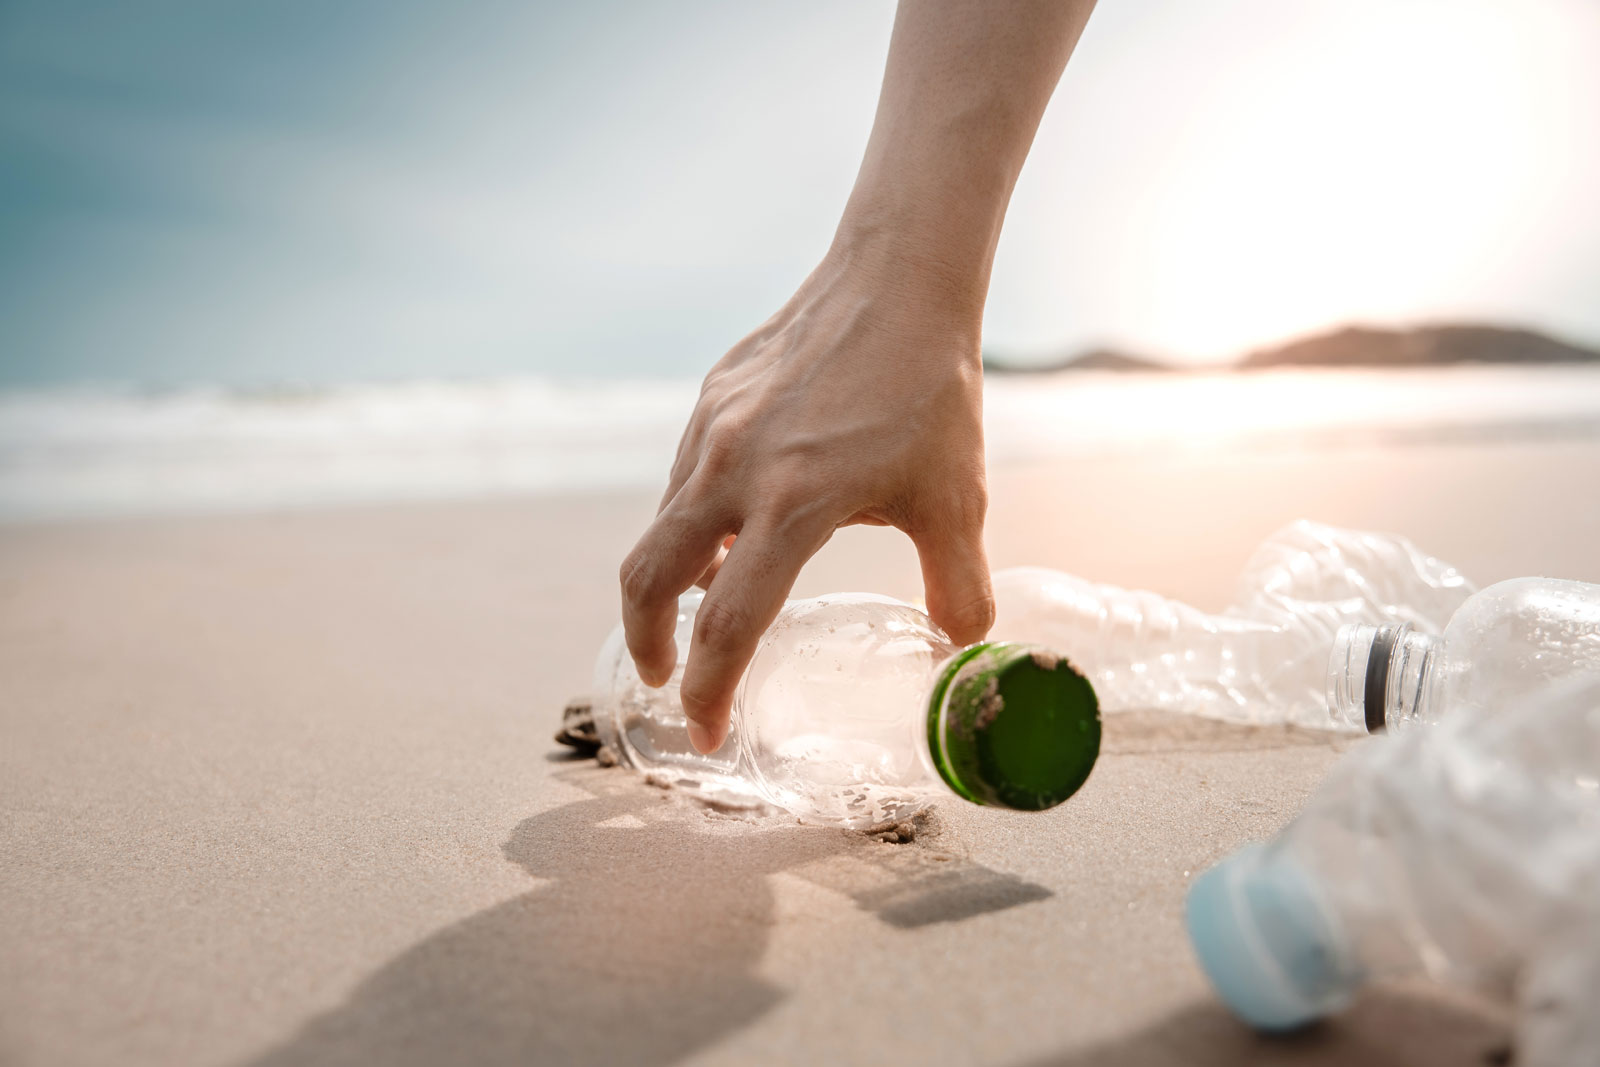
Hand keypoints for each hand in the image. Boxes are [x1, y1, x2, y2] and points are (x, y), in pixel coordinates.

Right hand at [619, 248, 993, 752]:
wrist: (899, 278)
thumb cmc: (931, 390)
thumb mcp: (956, 499)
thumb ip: (957, 585)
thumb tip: (961, 647)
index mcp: (792, 504)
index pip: (729, 623)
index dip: (712, 690)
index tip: (708, 732)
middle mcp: (734, 468)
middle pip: (646, 576)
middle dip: (646, 641)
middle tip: (668, 679)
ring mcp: (712, 429)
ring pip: (663, 523)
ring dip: (673, 577)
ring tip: (709, 603)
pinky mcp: (710, 398)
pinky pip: (683, 478)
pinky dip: (692, 521)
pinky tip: (732, 525)